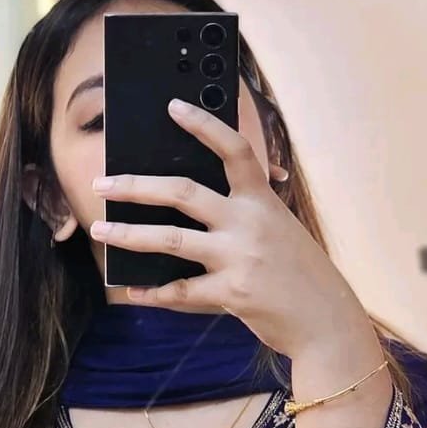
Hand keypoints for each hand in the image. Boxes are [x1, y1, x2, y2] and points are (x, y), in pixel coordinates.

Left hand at [88, 98, 367, 357]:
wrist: (326, 320)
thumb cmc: (301, 274)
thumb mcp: (280, 230)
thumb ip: (245, 214)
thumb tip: (189, 207)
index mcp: (263, 201)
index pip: (234, 149)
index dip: (203, 124)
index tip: (173, 107)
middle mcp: (249, 223)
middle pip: (182, 192)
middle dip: (135, 186)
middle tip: (102, 184)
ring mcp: (240, 258)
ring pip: (170, 238)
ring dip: (129, 234)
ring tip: (100, 230)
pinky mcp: (233, 293)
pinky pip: (181, 291)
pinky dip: (154, 293)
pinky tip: (133, 291)